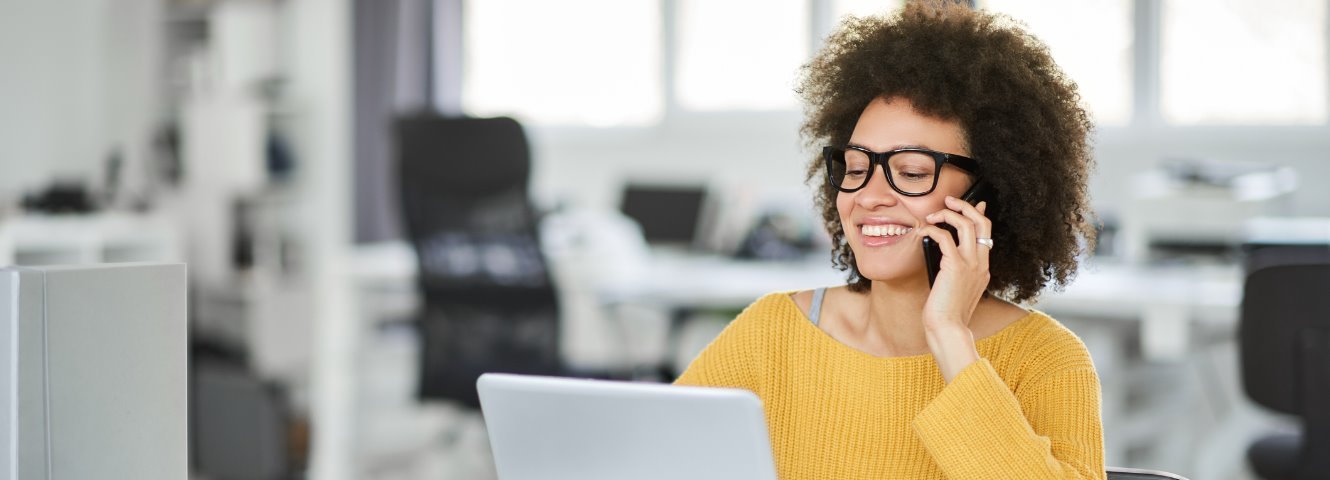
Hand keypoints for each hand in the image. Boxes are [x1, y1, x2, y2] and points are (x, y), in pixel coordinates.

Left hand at [917, 197, 991, 332]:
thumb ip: (956, 272)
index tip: (975, 203)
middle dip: (966, 206)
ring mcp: (971, 264)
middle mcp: (981, 263)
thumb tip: (945, 256)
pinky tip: (923, 232)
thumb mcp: (956, 289)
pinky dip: (933, 230)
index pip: (987, 233)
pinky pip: (945, 238)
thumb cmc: (947, 313)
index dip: (980, 215)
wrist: (948, 329)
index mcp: (983, 268)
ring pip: (967, 225)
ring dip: (948, 214)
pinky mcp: (955, 267)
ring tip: (932, 216)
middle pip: (982, 223)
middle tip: (950, 200)